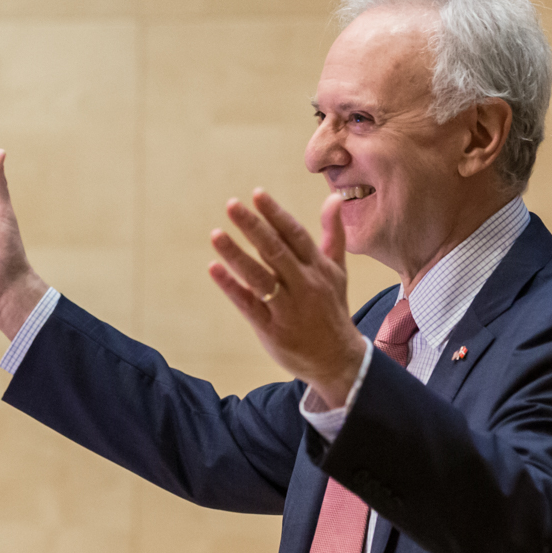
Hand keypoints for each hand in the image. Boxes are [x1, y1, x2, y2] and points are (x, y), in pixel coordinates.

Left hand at [207, 189, 366, 406]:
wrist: (337, 359)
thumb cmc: (332, 308)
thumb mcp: (337, 270)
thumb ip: (333, 233)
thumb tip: (334, 197)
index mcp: (318, 268)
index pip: (295, 235)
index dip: (276, 214)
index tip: (257, 194)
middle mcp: (304, 285)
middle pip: (275, 251)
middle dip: (253, 226)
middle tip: (231, 205)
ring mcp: (287, 308)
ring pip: (259, 277)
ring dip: (236, 255)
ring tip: (215, 234)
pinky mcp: (271, 328)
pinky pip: (248, 304)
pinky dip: (231, 286)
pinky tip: (214, 268)